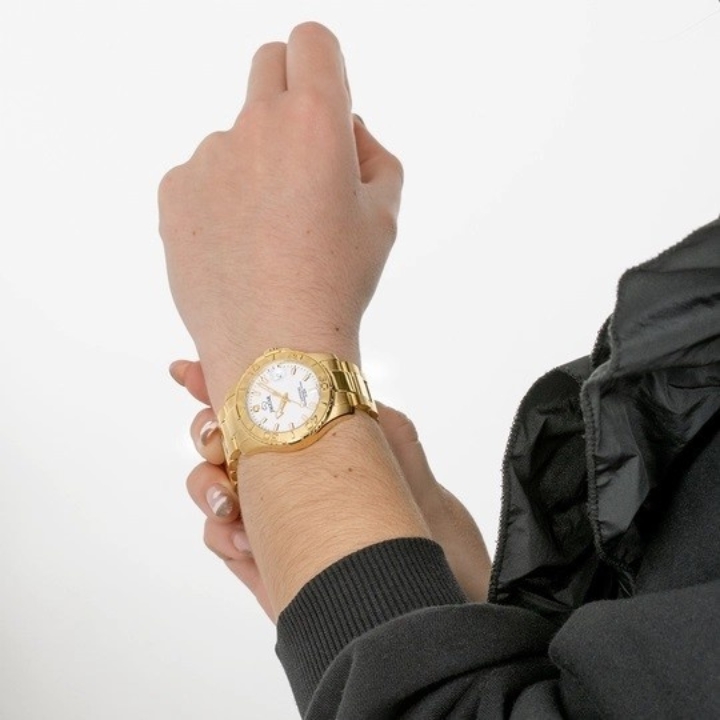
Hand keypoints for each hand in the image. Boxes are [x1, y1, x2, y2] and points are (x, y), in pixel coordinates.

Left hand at [158, 22, 403, 409]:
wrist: (275, 348)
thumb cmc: (339, 283)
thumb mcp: (384, 216)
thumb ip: (373, 153)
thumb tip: (346, 127)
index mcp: (315, 122)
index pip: (312, 42)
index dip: (324, 65)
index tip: (326, 98)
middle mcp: (255, 125)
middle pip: (267, 65)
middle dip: (289, 94)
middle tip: (303, 154)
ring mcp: (207, 158)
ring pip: (237, 135)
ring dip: (257, 161)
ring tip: (273, 233)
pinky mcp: (175, 191)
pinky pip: (204, 175)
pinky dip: (223, 197)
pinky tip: (240, 246)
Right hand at [171, 360, 491, 611]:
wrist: (412, 565)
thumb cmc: (408, 495)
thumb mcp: (391, 434)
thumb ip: (349, 401)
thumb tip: (311, 371)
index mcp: (298, 433)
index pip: (247, 403)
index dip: (208, 384)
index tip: (185, 372)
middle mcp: (274, 467)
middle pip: (212, 440)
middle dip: (205, 433)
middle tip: (220, 442)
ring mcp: (262, 510)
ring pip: (207, 488)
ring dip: (208, 486)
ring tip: (232, 501)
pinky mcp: (256, 553)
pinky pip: (216, 537)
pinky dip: (221, 533)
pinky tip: (246, 538)